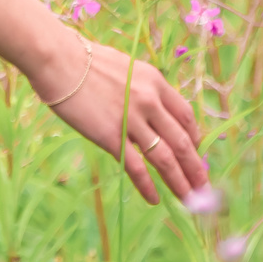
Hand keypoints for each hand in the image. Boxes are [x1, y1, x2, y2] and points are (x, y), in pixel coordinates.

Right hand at [31, 41, 209, 206]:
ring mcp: (132, 120)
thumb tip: (147, 106)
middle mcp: (150, 102)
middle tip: (204, 189)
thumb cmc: (84, 60)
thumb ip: (140, 88)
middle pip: (182, 142)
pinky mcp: (111, 136)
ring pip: (165, 158)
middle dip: (196, 168)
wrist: (58, 60)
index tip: (196, 153)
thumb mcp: (125, 68)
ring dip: (180, 183)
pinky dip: (147, 185)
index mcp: (156, 82)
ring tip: (189, 201)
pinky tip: (154, 199)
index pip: (186, 116)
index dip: (195, 138)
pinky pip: (136, 166)